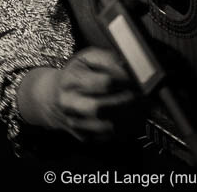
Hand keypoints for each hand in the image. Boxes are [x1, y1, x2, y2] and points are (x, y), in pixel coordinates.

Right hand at [17, 47, 144, 141]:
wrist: (53, 97)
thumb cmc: (75, 74)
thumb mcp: (86, 58)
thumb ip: (107, 58)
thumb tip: (130, 67)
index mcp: (71, 79)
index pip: (103, 82)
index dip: (125, 82)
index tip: (138, 81)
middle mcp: (70, 103)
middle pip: (102, 108)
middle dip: (127, 105)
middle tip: (144, 99)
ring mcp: (75, 123)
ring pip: (106, 127)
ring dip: (130, 120)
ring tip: (143, 111)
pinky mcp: (83, 138)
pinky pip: (108, 138)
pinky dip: (125, 131)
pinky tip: (134, 121)